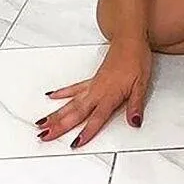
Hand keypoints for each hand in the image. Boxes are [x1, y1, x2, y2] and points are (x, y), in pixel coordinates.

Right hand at [35, 36, 151, 147]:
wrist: (130, 39)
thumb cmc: (136, 60)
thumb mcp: (142, 84)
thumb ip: (136, 105)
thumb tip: (135, 122)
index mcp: (110, 95)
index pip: (97, 118)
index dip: (86, 132)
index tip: (74, 143)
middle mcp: (98, 91)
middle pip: (76, 112)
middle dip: (59, 125)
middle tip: (44, 136)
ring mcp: (93, 85)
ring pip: (70, 102)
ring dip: (55, 114)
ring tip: (41, 123)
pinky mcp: (92, 79)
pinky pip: (74, 88)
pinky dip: (62, 93)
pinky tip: (51, 96)